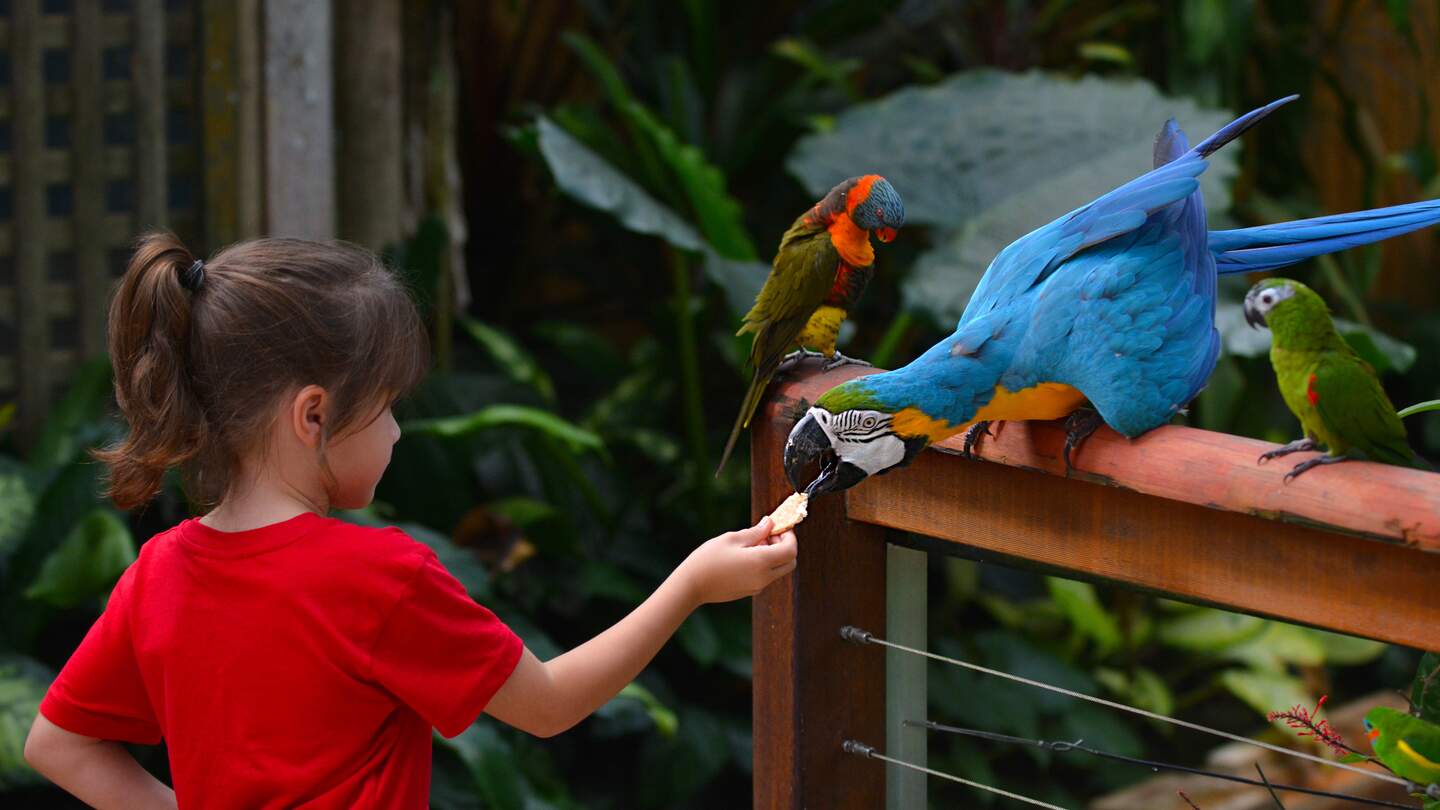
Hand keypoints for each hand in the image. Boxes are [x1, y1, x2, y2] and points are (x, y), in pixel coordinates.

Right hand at [678, 517, 797, 604]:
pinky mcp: (750, 592)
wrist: (691, 585)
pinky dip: (765, 565)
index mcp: (761, 562)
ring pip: (778, 570)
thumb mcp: (732, 539)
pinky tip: (746, 556)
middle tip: (768, 535)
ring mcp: (757, 587)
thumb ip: (755, 532)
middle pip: (789, 563)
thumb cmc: (708, 559)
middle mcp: (764, 578)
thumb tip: (770, 524)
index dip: (789, 536)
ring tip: (752, 544)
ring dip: (774, 556)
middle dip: (785, 547)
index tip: (779, 527)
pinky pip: (766, 577)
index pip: (791, 550)